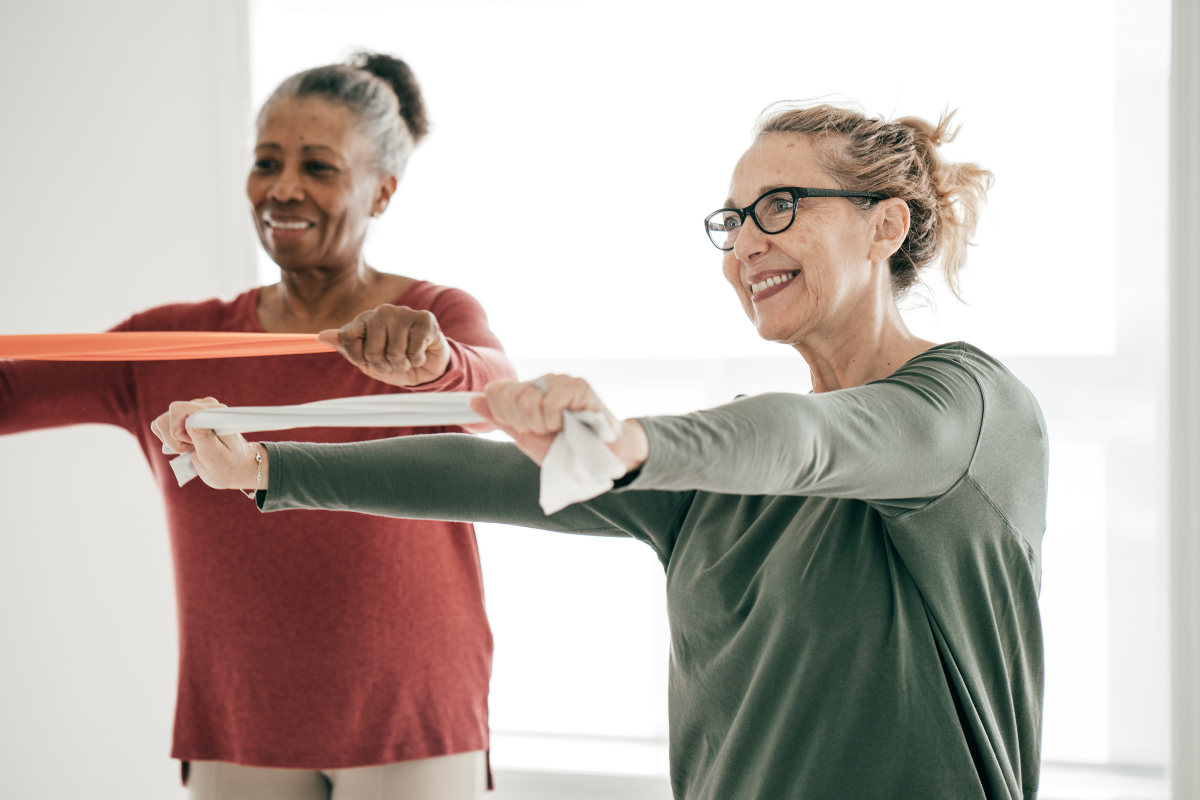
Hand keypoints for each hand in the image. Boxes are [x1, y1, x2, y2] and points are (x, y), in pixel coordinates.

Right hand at [150, 397, 266, 490]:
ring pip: (162, 422)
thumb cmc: (228, 464)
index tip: (194, 444)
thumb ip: (203, 437)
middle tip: (195, 448)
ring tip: (193, 448)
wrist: (235, 467)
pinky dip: (170, 440)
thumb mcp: (216, 455)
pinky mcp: (185, 420)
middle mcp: (204, 406)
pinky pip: (162, 426)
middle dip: (176, 438)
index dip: (179, 431)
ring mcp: (193, 411)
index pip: (179, 410)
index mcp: (214, 411)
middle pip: (168, 416)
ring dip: (173, 440)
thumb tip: (191, 420)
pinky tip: (187, 446)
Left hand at [317, 304, 449, 386]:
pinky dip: (417, 360)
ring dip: (402, 364)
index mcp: (365, 319)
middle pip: (371, 350)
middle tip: (392, 363)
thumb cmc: (395, 362)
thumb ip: (346, 346)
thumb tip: (321, 335)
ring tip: (407, 359)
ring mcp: (404, 313)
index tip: (366, 361)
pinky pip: (413, 350)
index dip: (357, 357)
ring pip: (394, 352)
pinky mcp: (424, 319)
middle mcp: (382, 311)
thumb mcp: (366, 360)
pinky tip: (420, 354)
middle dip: (383, 365)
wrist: (427, 367)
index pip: (347, 336)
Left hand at [469, 374, 648, 470]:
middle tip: (546, 430)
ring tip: (559, 428)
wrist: (601, 456)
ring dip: (541, 424)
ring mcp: (561, 381)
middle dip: (524, 423)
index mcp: (529, 389)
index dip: (505, 416)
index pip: (496, 390)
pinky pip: (550, 403)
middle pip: (510, 396)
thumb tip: (473, 402)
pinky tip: (569, 425)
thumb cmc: (566, 446)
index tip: (527, 429)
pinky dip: (555, 421)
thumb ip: (501, 419)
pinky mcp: (579, 387)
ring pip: (528, 399)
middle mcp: (543, 380)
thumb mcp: (527, 436)